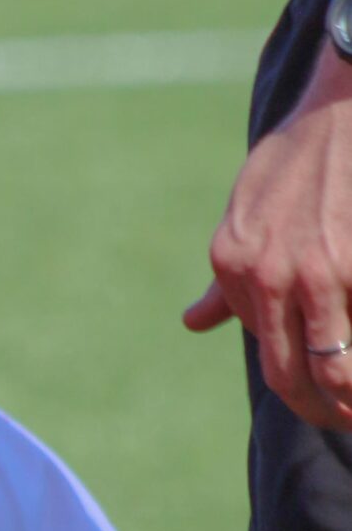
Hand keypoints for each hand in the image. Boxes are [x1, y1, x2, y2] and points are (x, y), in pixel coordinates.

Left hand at [184, 49, 351, 425]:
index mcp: (235, 265)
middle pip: (294, 376)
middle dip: (322, 411)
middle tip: (342, 420)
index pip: (267, 352)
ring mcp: (320, 272)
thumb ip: (225, 279)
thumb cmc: (296, 160)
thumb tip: (193, 323)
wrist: (340, 110)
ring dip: (349, 401)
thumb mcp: (244, 213)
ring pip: (336, 366)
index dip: (298, 386)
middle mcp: (270, 274)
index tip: (320, 398)